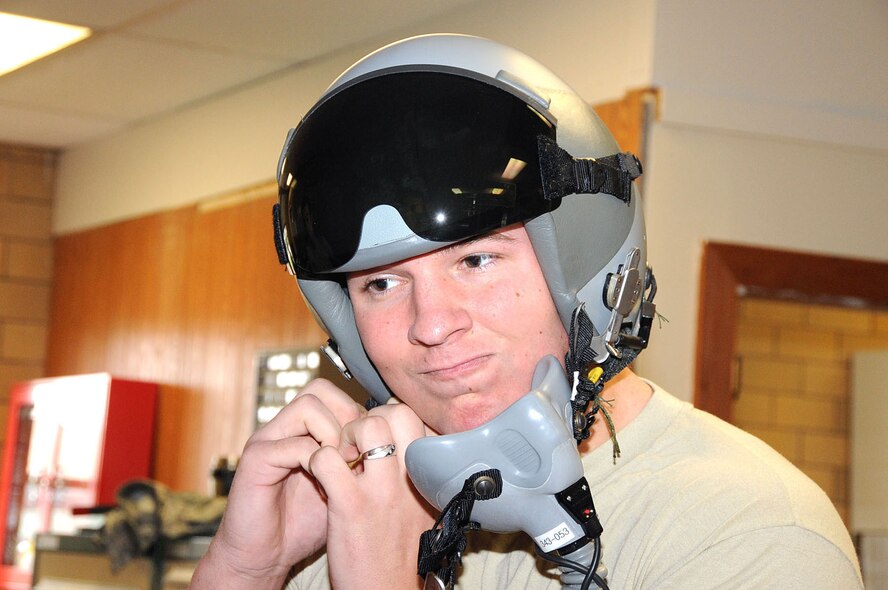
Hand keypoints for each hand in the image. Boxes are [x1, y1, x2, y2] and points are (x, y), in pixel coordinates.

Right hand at [192, 379, 363, 588]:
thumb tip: (401, 443)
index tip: (373, 448)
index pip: (338, 395)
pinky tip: (325, 483)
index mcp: (306, 428)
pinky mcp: (256, 460)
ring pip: (307, 406)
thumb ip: (363, 461)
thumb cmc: (308, 523)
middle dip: (349, 418)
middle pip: (321, 390)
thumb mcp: (345, 487)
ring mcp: (269, 439)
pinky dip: (315, 460)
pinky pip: (291, 444)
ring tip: (343, 465)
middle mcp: (286, 426)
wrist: (266, 554)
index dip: (362, 415)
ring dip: (333, 434)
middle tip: (359, 453)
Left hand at [311, 401, 436, 589]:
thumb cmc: (401, 551)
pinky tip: (320, 476)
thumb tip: (410, 442)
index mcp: (430, 476)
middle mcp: (412, 477)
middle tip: (356, 442)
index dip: (391, 420)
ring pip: (367, 424)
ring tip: (340, 455)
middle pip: (397, 411)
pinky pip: (328, 458)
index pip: (417, 419)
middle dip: (370, 416)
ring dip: (346, 432)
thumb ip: (419, 474)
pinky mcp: (351, 506)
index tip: (379, 437)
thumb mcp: (423, 507)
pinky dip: (318, 459)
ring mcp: (383, 490)